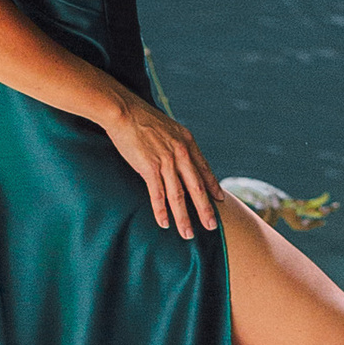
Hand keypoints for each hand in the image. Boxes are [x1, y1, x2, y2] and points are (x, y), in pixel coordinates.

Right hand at [102, 93, 222, 239]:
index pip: (203, 169)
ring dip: (184, 218)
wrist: (123, 110)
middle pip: (196, 187)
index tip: (220, 199)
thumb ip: (175, 142)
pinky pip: (158, 194)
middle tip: (213, 226)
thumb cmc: (141, 117)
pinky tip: (164, 223)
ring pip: (178, 196)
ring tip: (188, 234)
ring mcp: (166, 161)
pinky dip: (161, 211)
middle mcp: (180, 153)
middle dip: (205, 209)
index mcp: (187, 142)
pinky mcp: (149, 168)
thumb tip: (178, 153)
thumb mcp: (167, 127)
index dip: (212, 186)